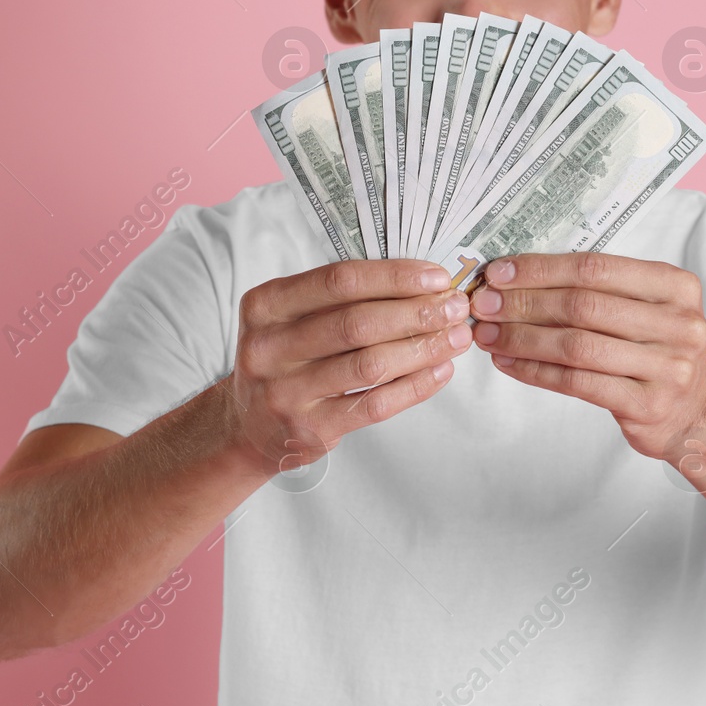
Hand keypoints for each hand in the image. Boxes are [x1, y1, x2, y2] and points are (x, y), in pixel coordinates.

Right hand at [225, 259, 472, 473]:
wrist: (248, 425)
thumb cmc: (288, 358)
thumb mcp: (292, 318)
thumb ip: (342, 299)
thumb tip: (423, 285)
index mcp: (266, 305)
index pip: (339, 281)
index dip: (394, 277)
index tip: (437, 278)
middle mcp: (268, 347)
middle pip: (357, 322)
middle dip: (416, 313)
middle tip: (457, 307)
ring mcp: (285, 392)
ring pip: (369, 365)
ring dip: (423, 348)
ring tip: (458, 337)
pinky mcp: (309, 429)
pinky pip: (374, 405)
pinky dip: (415, 386)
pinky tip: (442, 371)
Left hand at [466, 253, 705, 461]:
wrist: (699, 414)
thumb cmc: (658, 354)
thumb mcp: (648, 310)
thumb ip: (599, 292)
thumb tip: (518, 278)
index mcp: (675, 287)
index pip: (595, 268)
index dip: (542, 269)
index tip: (499, 272)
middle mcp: (678, 323)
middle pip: (582, 305)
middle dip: (524, 303)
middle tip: (483, 305)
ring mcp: (667, 366)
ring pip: (575, 345)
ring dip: (522, 339)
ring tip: (488, 335)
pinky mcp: (647, 404)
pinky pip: (576, 383)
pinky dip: (535, 372)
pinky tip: (509, 363)